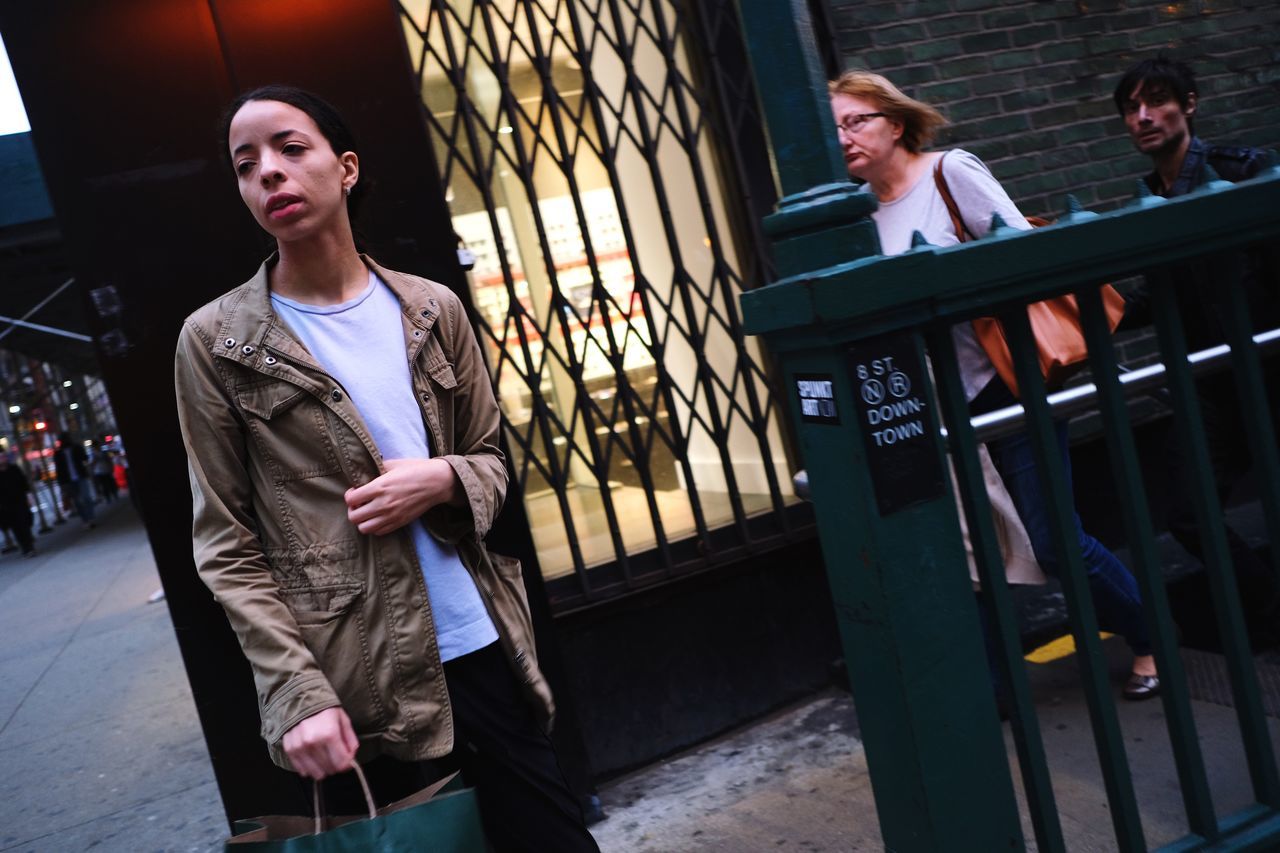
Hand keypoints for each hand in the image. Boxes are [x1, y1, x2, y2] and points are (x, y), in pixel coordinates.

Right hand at [282, 707, 357, 779]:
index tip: (348, 760)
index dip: (347, 764)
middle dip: (336, 766)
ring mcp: (300, 748)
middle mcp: (313, 743)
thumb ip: (350, 740)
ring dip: (323, 769)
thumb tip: (352, 757)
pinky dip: (309, 768)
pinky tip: (312, 758)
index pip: (342, 763)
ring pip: (316, 773)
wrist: (300, 699)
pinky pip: (302, 770)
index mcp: (329, 734)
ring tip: (323, 757)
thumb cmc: (324, 709)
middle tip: (335, 756)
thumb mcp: (343, 719)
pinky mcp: (290, 750)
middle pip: (330, 769)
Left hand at [345, 458, 461, 535]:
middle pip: (354, 517)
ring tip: (367, 512)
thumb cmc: (416, 470)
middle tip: (358, 503)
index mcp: (380, 487)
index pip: (351, 499)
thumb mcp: (393, 464)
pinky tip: (379, 516)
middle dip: (352, 510)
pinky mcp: (400, 523)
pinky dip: (374, 526)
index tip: (354, 491)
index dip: (349, 495)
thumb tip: (362, 473)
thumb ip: (375, 469)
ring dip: (362, 521)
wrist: (437, 482)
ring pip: (364, 528)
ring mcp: (392, 516)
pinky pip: (379, 532)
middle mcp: (383, 504)